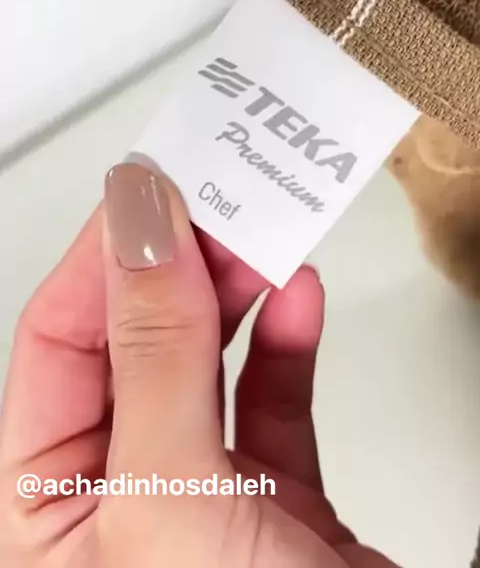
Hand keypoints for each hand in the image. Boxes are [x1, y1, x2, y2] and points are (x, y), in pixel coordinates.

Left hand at [0, 161, 398, 566]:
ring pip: (204, 359)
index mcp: (40, 514)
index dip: (103, 258)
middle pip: (134, 341)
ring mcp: (195, 493)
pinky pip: (270, 396)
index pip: (57, 345)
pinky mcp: (271, 495)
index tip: (152, 189)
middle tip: (217, 197)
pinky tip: (299, 300)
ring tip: (262, 236)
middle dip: (178, 266)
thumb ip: (152, 357)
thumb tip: (136, 230)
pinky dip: (287, 341)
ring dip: (236, 291)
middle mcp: (112, 498)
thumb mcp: (167, 501)